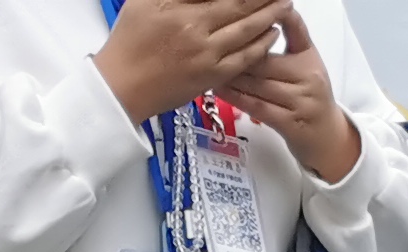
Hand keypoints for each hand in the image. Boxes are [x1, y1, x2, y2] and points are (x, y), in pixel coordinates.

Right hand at [93, 0, 282, 128]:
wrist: (122, 86)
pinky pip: (244, 60)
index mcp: (181, 10)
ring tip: (285, 5)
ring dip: (269, 16)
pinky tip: (271, 34)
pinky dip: (261, 46)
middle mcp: (197, 31)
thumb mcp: (145, 1)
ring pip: (248, 32)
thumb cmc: (129, 40)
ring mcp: (207, 56)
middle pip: (241, 6)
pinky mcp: (212, 77)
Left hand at [212, 6, 358, 183]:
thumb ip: (293, 33)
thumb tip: (278, 5)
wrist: (328, 137)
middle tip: (210, 44)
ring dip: (230, 75)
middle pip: (264, 60)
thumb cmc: (311, 95)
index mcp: (309, 56)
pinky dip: (235, 97)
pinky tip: (219, 88)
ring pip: (258, 83)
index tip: (250, 11)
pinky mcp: (290, 124)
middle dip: (236, 52)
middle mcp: (307, 77)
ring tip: (207, 66)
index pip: (291, 28)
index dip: (271, 17)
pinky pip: (257, 107)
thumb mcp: (308, 59)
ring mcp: (300, 102)